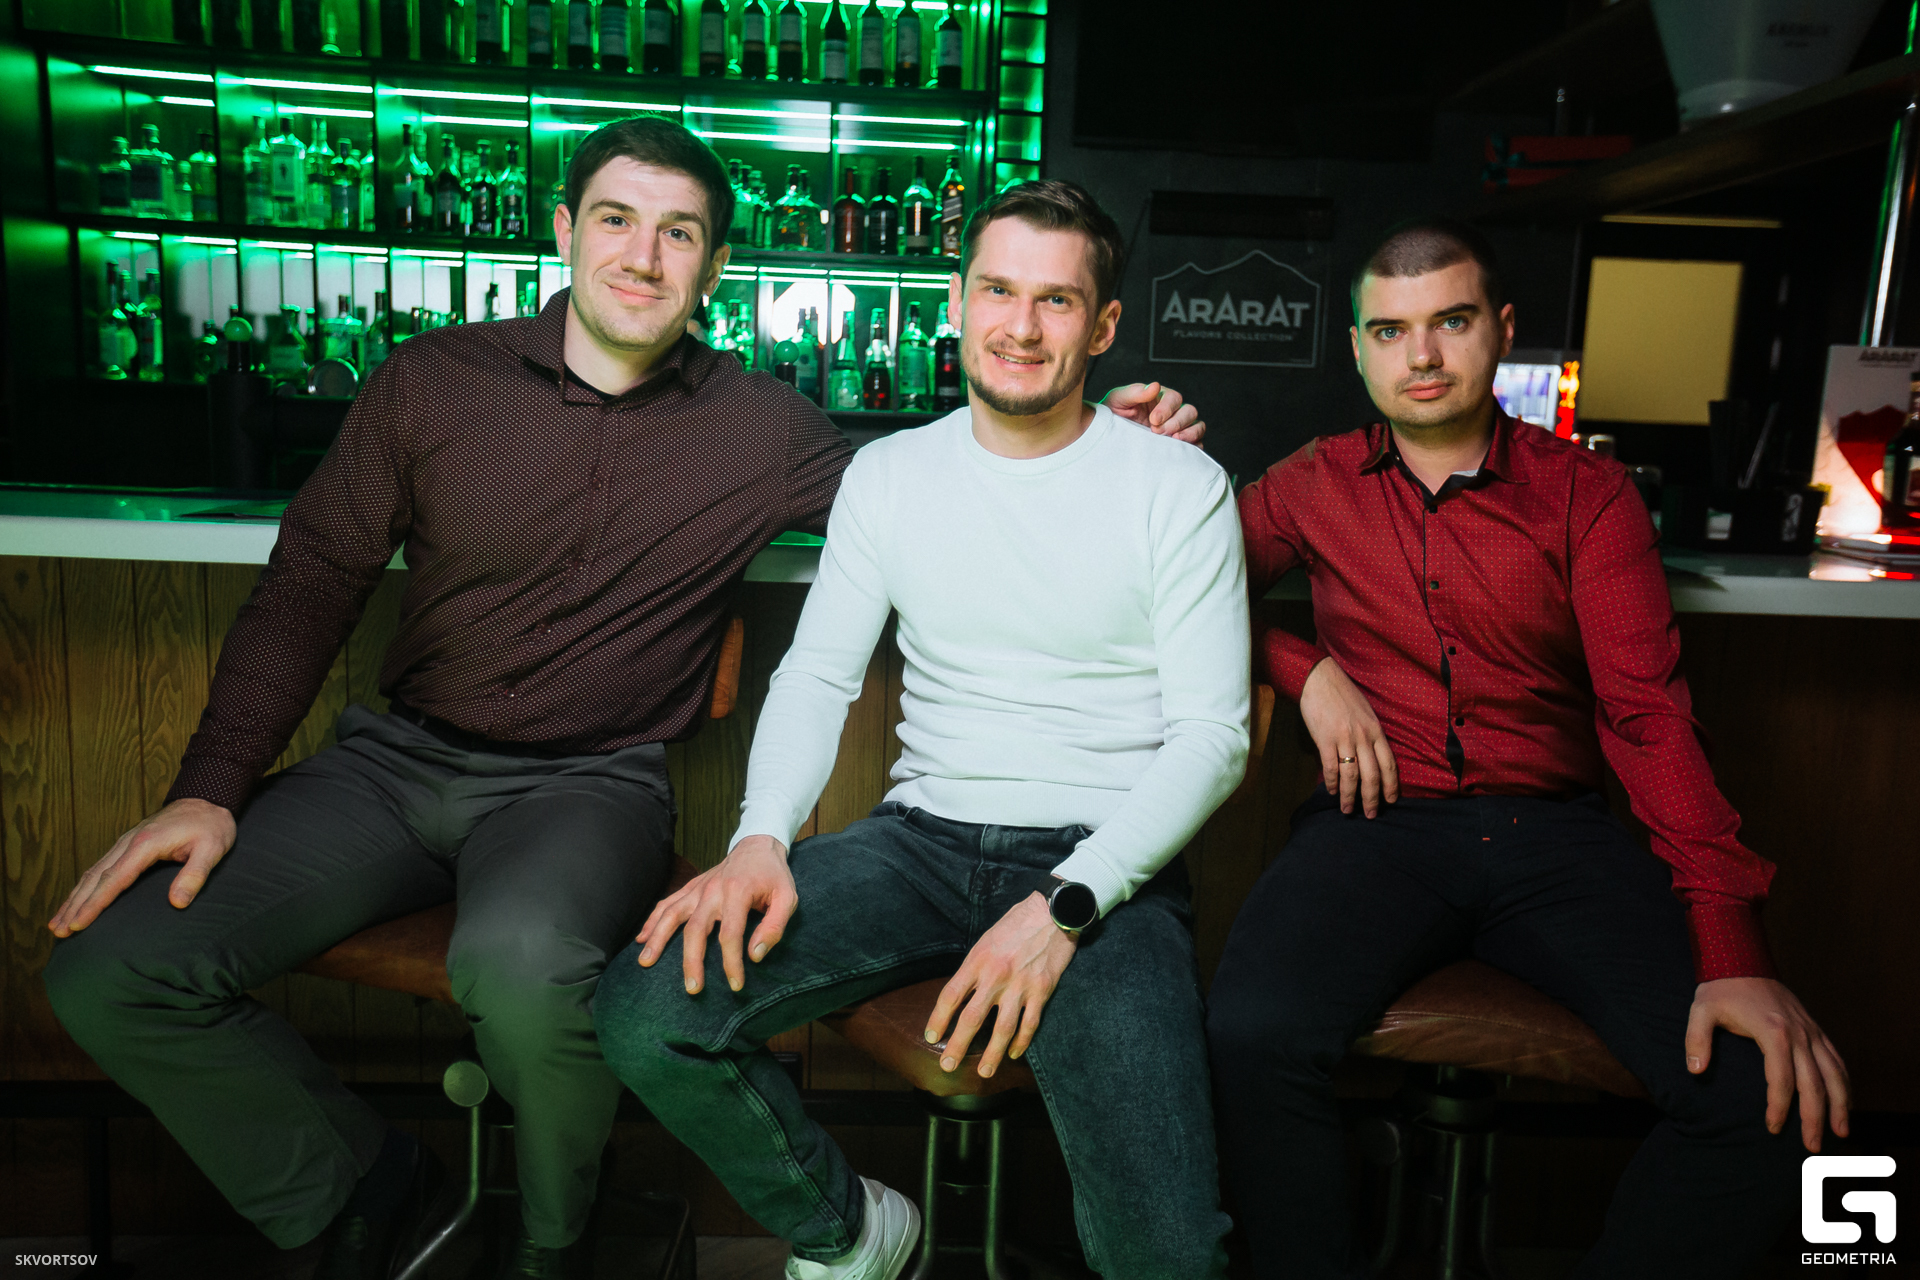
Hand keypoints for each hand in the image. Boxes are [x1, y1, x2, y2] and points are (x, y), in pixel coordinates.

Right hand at [48, 798, 236, 936]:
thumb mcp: (212, 849)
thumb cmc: (211, 825)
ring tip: (57, 923)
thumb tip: (177, 903)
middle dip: (75, 906)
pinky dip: (84, 886)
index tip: (78, 924)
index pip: (114, 879)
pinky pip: (99, 867)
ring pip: (91, 872)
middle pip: (94, 878)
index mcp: (145, 844)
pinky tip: (76, 900)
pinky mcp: (126, 844)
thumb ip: (195, 875)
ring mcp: (125, 842)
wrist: (206, 799)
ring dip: (74, 898)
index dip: (95, 904)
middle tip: (59, 931)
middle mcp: (128, 842)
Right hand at [637, 834, 797, 994]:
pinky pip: (667, 903)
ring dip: (658, 939)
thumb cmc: (773, 876)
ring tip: (645, 962)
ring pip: (672, 914)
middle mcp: (712, 890)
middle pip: (695, 929)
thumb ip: (774, 927)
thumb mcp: (788, 898)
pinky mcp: (691, 888)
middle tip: (692, 988)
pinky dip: (652, 920)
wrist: (757, 846)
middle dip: (692, 961)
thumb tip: (755, 955)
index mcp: (738, 892)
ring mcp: (698, 888)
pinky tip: (642, 938)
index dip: (731, 962)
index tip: (735, 985)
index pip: (730, 934)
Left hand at [924, 891, 1075, 1078]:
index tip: (932, 1036)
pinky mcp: (1042, 991)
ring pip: (1002, 1029)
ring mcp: (1020, 986)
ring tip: (983, 1072)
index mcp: (978, 961)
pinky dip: (1021, 1042)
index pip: (951, 995)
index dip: (939, 1019)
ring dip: (992, 1054)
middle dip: (958, 1045)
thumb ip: (974, 968)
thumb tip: (962, 994)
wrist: (1053, 913)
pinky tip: (1014, 1054)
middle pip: (972, 1018)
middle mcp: (996, 976)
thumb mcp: (986, 940)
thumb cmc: (1016, 924)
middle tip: (947, 1064)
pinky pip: (1029, 1024)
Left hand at [1102, 382, 1205, 444]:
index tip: (1153, 420)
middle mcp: (1173, 411)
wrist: (1107, 437)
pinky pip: (1196, 445)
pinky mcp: (1180, 445)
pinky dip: (1194, 447)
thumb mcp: (1118, 400)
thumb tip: (1154, 386)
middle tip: (1157, 432)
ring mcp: (1178, 428)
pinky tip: (1179, 451)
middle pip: (1189, 412)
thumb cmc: (1113, 415)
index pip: (1174, 398)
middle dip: (1176, 422)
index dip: (1167, 409)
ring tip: (1173, 440)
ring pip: (1197, 426)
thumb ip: (1135, 392)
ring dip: (1189, 434)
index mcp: (1160, 398)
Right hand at [1299, 656, 1398, 817]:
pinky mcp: (1325, 739)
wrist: (1319, 679)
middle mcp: (1363, 737)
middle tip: (1371, 815)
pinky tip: (1332, 790)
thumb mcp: (1365, 713)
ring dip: (1350, 796)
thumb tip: (1367, 758)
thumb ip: (1368, 735)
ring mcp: (1344, 738)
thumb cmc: (1342, 695)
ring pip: (1351, 775)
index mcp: (1375, 730)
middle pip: (1372, 775)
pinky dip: (1332, 782)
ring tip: (1347, 810)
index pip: (1389, 763)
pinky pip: (1331, 767)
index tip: (1391, 801)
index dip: (1391, 785)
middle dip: (1372, 798)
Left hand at [1687, 976, 1849, 1151]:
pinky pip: (1837, 1059)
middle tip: (1812, 1146)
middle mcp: (1799, 1034)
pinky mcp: (1815, 1029)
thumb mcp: (1701, 1010)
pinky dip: (1844, 1082)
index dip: (1779, 1107)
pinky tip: (1845, 1102)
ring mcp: (1811, 1031)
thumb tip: (1695, 1070)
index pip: (1781, 1079)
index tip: (1774, 1129)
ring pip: (1834, 1073)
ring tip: (1841, 1133)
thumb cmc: (1721, 989)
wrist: (1743, 961)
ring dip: (1840, 1104)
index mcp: (1773, 1032)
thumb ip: (1696, 1039)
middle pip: (1814, 1083)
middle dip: (1815, 1118)